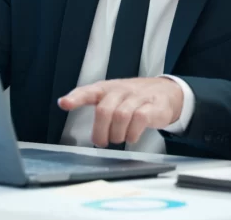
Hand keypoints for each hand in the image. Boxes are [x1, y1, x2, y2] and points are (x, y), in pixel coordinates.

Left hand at [58, 77, 183, 146]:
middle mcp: (121, 90)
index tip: (64, 103)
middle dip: (101, 132)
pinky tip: (131, 136)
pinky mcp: (152, 107)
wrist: (166, 92)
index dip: (76, 98)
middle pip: (104, 110)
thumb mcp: (112, 96)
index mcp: (107, 88)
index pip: (89, 91)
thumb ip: (90, 101)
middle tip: (102, 142)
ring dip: (117, 134)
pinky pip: (139, 120)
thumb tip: (64, 103)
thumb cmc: (133, 97)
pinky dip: (132, 134)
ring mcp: (138, 97)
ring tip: (118, 138)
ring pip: (121, 116)